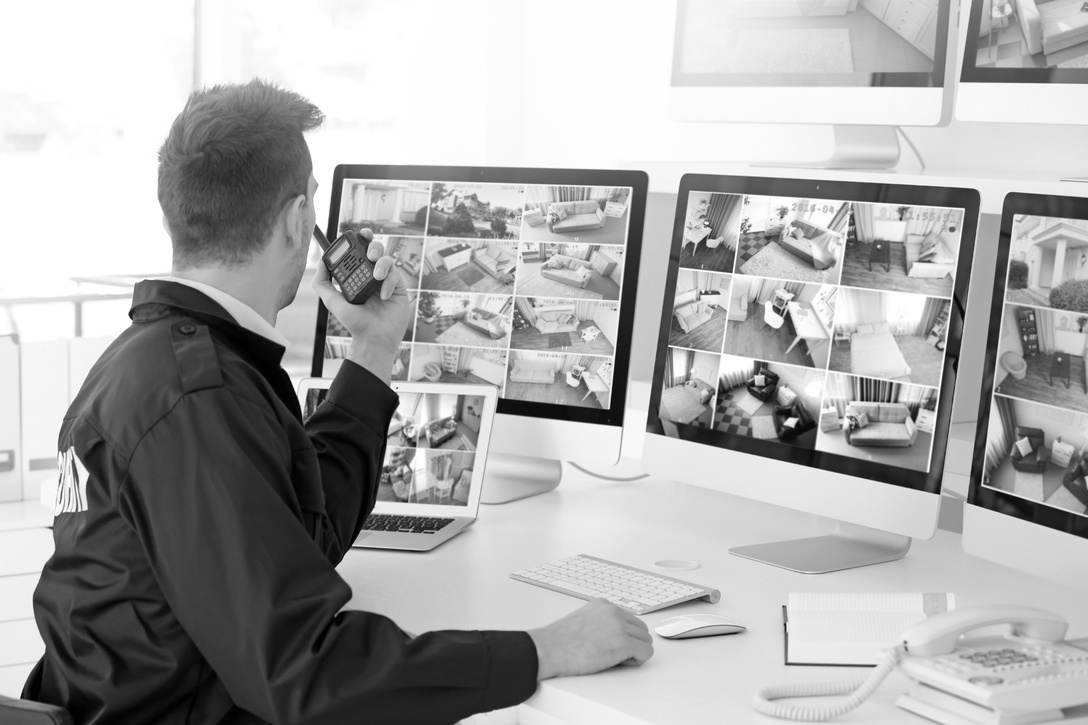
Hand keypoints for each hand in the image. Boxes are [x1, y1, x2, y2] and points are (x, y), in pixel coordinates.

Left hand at [312, 232, 410, 381]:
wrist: (373, 338)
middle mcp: (372, 275)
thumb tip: (320, 262)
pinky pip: (396, 275)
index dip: (361, 240)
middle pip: (376, 249)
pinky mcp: (398, 288)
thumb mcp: (332, 302)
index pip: (360, 251)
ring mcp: (386, 281)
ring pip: (388, 259)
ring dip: (382, 263)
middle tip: (369, 253)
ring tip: (376, 276)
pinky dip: (388, 282)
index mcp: (358, 275)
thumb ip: (322, 283)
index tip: (360, 233)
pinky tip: (382, 296)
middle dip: (374, 245)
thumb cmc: (355, 322)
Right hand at [528, 599, 653, 679]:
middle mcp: (614, 611)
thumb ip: (600, 622)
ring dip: (633, 653)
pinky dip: (636, 661)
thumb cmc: (559, 642)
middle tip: (612, 654)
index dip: (622, 636)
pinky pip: (646, 653)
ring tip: (612, 659)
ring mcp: (619, 626)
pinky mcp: (623, 643)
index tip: (609, 645)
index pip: (629, 620)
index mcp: (604, 605)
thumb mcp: (582, 621)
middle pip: (641, 630)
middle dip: (632, 644)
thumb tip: (611, 635)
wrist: (549, 649)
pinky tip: (618, 663)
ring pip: (646, 641)